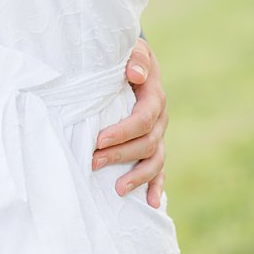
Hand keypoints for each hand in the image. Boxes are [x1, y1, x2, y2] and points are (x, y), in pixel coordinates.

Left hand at [94, 38, 167, 205]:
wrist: (134, 65)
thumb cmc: (125, 59)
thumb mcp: (132, 50)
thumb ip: (135, 59)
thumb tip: (135, 74)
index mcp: (154, 97)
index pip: (144, 119)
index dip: (123, 132)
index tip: (99, 140)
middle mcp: (160, 119)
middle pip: (147, 143)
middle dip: (121, 155)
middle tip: (94, 162)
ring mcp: (159, 135)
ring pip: (155, 160)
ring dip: (137, 176)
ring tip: (117, 189)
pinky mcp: (154, 148)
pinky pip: (160, 170)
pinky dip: (157, 187)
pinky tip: (150, 204)